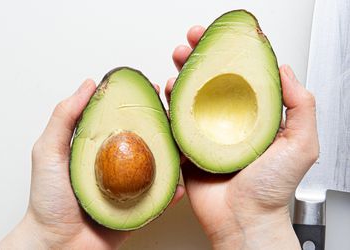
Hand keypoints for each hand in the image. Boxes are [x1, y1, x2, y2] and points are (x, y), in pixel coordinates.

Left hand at [0, 80, 183, 248]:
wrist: (56, 244)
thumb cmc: (48, 199)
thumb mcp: (48, 150)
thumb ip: (65, 117)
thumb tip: (88, 85)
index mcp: (101, 147)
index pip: (125, 120)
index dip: (140, 104)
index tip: (154, 90)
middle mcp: (119, 164)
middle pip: (148, 140)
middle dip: (165, 127)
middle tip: (177, 116)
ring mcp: (131, 187)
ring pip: (160, 168)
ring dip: (175, 158)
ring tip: (184, 148)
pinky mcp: (139, 209)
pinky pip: (160, 198)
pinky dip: (171, 192)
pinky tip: (177, 185)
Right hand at [166, 26, 318, 249]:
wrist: (243, 220)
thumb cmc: (272, 189)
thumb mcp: (301, 144)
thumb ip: (300, 105)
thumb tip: (284, 70)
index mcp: (254, 117)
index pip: (241, 76)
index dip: (230, 53)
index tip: (222, 37)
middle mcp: (229, 122)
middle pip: (212, 81)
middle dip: (201, 57)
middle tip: (193, 41)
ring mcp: (207, 134)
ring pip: (191, 96)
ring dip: (183, 73)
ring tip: (177, 59)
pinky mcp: (188, 147)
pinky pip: (175, 120)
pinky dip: (169, 102)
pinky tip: (167, 89)